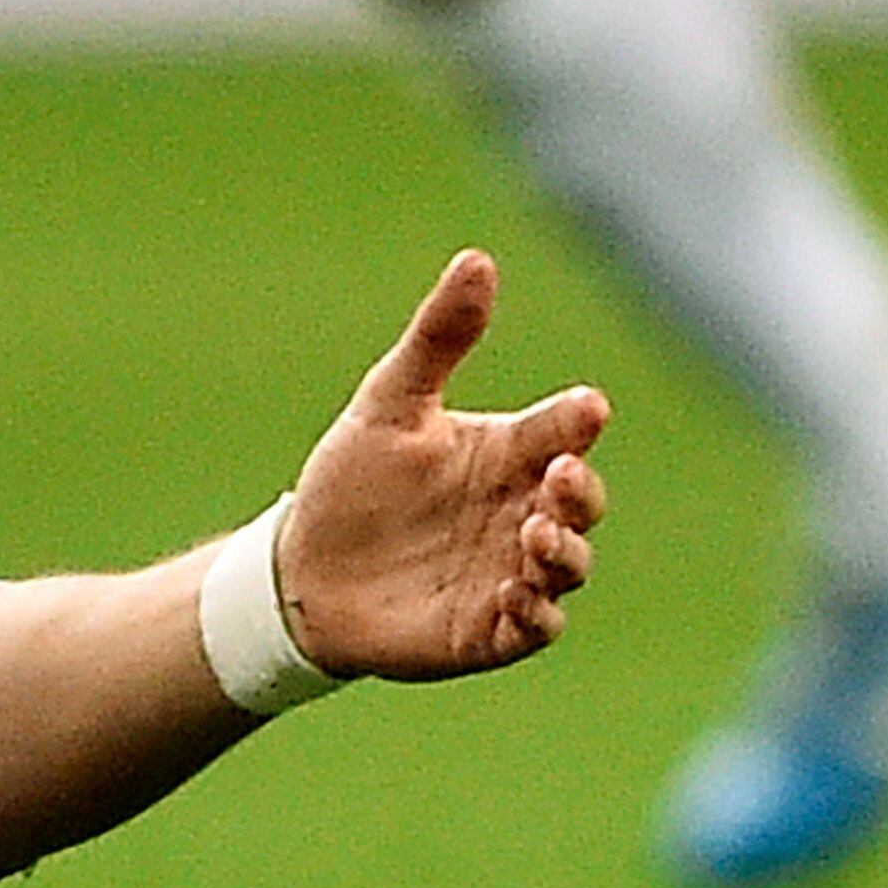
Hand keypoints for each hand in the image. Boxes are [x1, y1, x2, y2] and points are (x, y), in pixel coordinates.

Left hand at [276, 251, 609, 680]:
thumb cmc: (352, 481)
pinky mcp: (490, 629)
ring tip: (534, 533)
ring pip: (570, 565)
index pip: (563, 430)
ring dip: (564, 551)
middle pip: (581, 501)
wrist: (301, 570)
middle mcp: (522, 511)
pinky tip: (512, 591)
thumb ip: (439, 339)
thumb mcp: (389, 404)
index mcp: (509, 453)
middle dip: (582, 490)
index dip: (577, 421)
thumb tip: (478, 259)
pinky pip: (535, 626)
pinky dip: (535, 612)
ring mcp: (512, 571)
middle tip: (559, 477)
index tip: (586, 408)